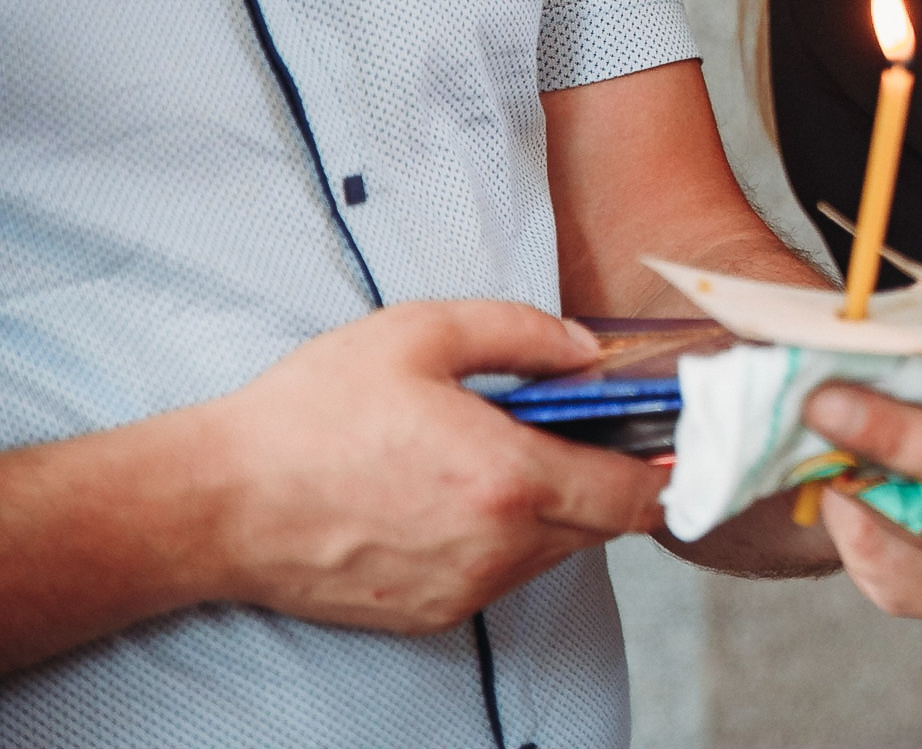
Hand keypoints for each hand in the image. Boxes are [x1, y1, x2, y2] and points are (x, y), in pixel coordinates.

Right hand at [200, 302, 668, 633]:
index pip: (634, 496)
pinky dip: (507, 538)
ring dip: (556, 509)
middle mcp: (499, 547)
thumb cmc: (313, 412)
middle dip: (612, 482)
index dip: (668, 472)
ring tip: (512, 454)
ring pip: (554, 552)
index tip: (677, 446)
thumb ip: (523, 332)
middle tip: (596, 434)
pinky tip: (463, 493)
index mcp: (509, 478)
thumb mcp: (422, 332)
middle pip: (603, 527)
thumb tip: (587, 349)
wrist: (218, 503)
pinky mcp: (432, 615)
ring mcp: (465, 590)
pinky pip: (502, 575)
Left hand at [803, 360, 921, 619]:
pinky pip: (899, 578)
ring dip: (857, 488)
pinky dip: (855, 537)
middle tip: (823, 404)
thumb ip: (913, 340)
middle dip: (890, 434)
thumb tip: (841, 317)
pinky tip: (840, 503)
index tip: (897, 346)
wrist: (904, 480)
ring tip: (821, 456)